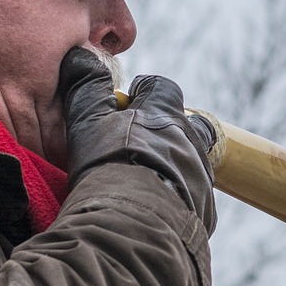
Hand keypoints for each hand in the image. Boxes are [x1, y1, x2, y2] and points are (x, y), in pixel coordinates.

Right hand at [57, 48, 217, 232]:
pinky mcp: (204, 209)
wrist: (135, 228)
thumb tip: (80, 57)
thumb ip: (86, 89)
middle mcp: (189, 140)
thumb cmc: (108, 169)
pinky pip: (194, 197)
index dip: (145, 91)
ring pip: (191, 161)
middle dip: (167, 129)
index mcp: (163, 114)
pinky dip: (177, 198)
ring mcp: (201, 175)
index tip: (129, 101)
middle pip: (186, 124)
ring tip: (145, 182)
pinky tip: (155, 209)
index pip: (162, 87)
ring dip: (172, 165)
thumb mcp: (87, 124)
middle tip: (141, 144)